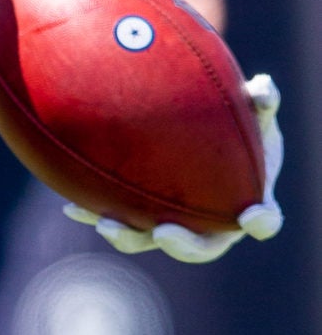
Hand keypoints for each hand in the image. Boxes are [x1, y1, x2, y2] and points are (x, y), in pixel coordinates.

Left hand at [65, 74, 283, 264]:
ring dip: (129, 237)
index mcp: (250, 204)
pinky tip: (71, 208)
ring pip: (151, 241)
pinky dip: (95, 214)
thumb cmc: (241, 128)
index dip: (260, 222)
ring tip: (106, 224)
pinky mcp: (144, 217)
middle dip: (182, 245)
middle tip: (163, 231)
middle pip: (202, 248)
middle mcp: (213, 226)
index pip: (264, 221)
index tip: (250, 216)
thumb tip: (263, 86)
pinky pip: (120, 219)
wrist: (210, 140)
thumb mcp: (255, 112)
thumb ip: (261, 102)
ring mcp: (176, 225)